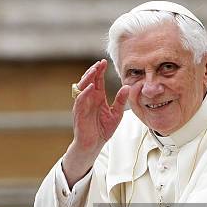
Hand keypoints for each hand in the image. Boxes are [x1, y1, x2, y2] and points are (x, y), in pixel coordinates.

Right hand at [63, 60, 128, 186]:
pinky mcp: (79, 112)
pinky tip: (91, 86)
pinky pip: (80, 99)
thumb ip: (121, 101)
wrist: (93, 145)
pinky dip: (85, 92)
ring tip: (94, 70)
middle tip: (100, 63)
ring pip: (82, 87)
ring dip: (87, 78)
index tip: (105, 62)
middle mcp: (89, 99)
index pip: (97, 80)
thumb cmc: (102, 130)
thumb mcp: (116, 114)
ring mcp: (82, 105)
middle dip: (93, 71)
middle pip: (89, 80)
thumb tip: (127, 87)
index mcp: (97, 97)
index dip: (100, 71)